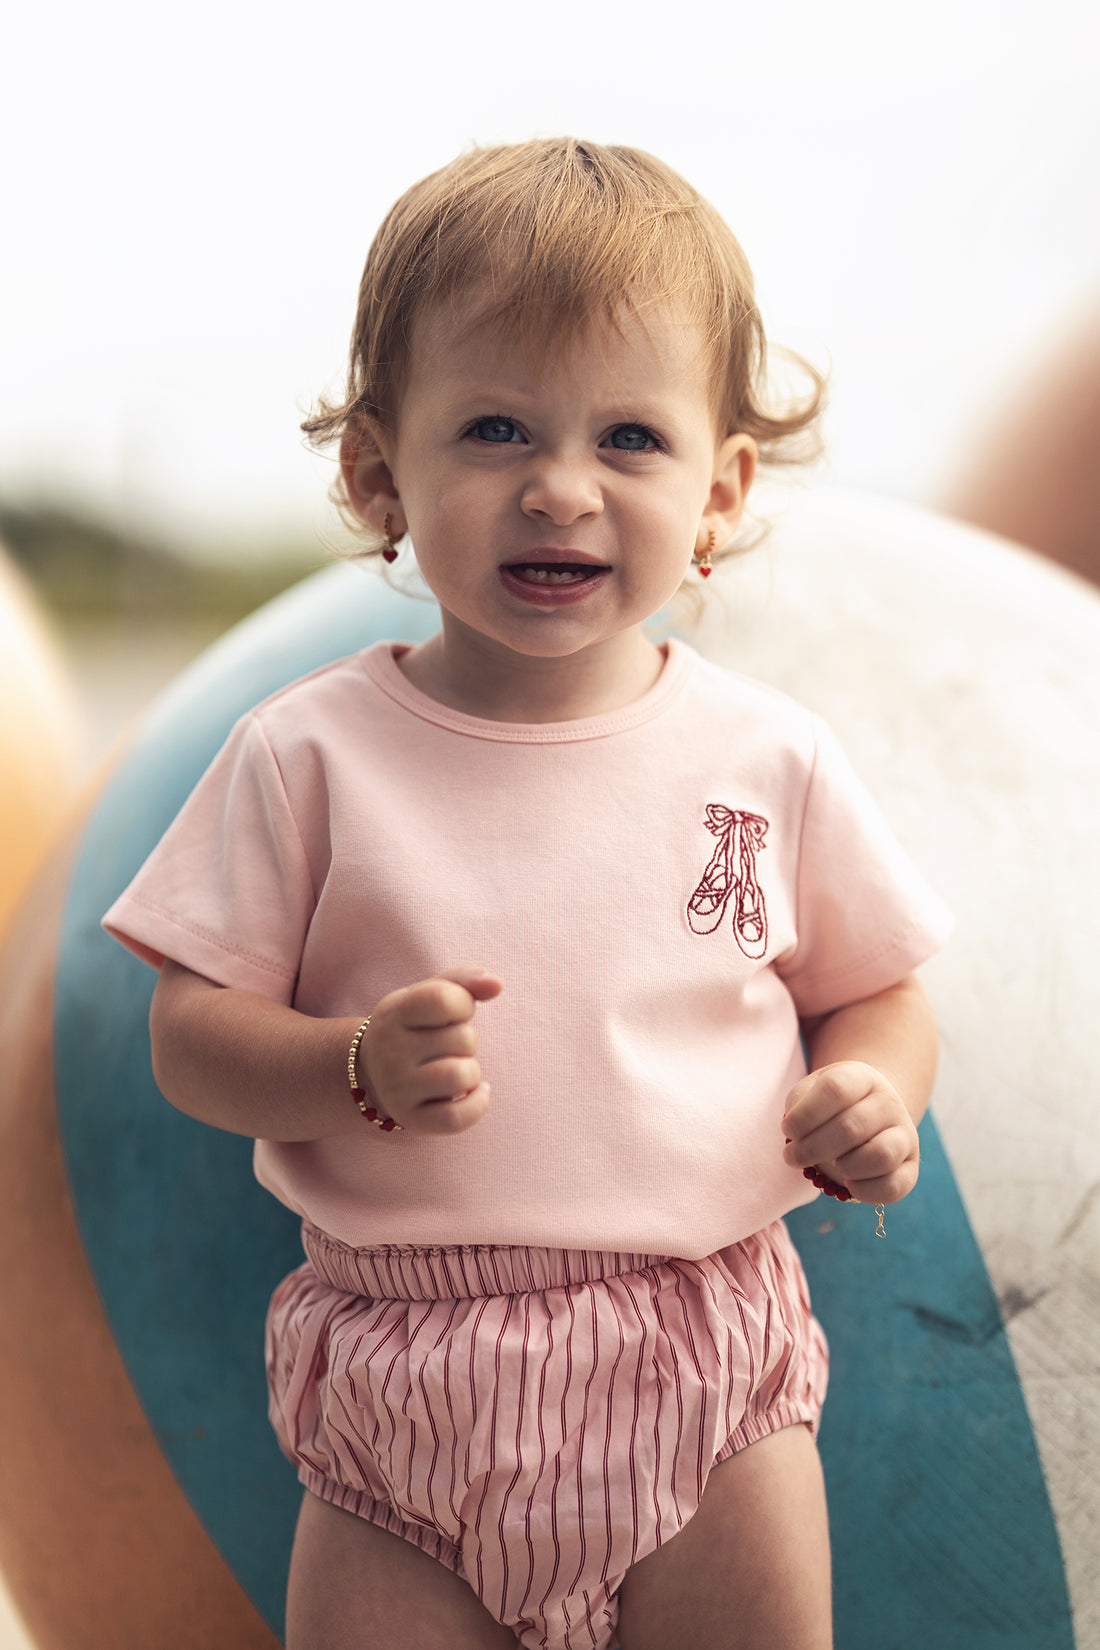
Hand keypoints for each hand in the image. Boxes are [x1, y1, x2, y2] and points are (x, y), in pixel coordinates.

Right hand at [358, 967, 502, 1135]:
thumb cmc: (413, 1026)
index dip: (463, 1003)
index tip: (454, 1012)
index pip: (444, 999)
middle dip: (467, 1039)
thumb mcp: (428, 994)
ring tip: (455, 1067)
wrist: (371, 1072)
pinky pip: (458, 1117)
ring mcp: (398, 1089)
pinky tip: (474, 1092)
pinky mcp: (412, 1119)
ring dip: (472, 1071)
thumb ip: (464, 981)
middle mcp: (390, 1052)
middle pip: (464, 1038)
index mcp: (394, 1012)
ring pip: (462, 1076)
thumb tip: (497, 984)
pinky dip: (478, 1104)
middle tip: (446, 1044)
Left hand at [781, 1060, 919, 1204]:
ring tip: (831, 1165)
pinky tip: (848, 1181)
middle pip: (852, 1127)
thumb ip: (799, 1106)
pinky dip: (864, 1190)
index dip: (805, 1115)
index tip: (787, 1130)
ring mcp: (905, 1135)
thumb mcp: (810, 1092)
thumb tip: (798, 1137)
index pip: (835, 1089)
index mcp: (862, 1078)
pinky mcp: (911, 1167)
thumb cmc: (828, 1105)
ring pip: (881, 1155)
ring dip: (845, 1167)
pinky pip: (893, 1186)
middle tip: (792, 1156)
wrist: (867, 1112)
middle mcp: (889, 1103)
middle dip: (812, 1148)